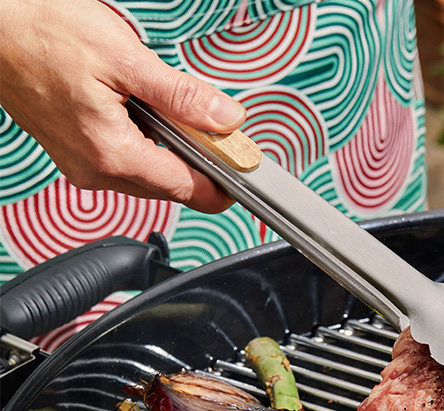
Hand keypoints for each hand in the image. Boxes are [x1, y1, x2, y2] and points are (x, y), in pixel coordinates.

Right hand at [0, 0, 246, 211]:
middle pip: (169, 186)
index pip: (186, 189)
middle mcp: (95, 171)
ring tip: (176, 113)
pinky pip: (124, 159)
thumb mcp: (125, 57)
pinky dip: (145, 141)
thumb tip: (224, 120)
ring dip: (170, 150)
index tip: (246, 172)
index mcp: (111, 155)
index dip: (223, 183)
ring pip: (148, 173)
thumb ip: (180, 96)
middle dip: (199, 164)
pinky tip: (143, 112)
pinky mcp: (75, 152)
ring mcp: (82, 165)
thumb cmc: (39, 30)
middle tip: (222, 134)